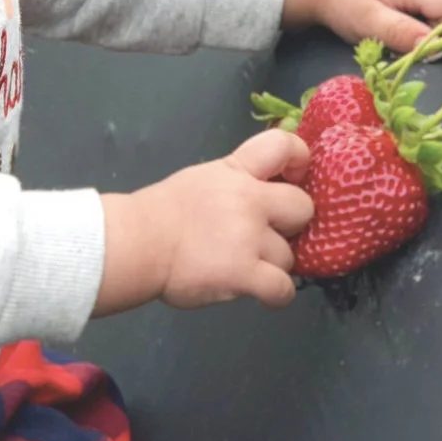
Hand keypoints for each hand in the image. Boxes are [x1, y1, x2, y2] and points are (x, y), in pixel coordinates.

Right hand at [95, 129, 315, 314]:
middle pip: (303, 207)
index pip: (284, 145)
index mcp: (238, 171)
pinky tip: (264, 293)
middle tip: (268, 235)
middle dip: (291, 224)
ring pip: (289, 255)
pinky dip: (277, 295)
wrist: (139, 244)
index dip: (299, 160)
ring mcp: (249, 238)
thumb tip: (266, 189)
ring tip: (247, 267)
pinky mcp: (244, 274)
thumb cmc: (164, 213)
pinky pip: (283, 289)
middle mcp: (249, 200)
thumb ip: (238, 180)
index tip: (293, 179)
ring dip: (274, 264)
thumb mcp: (204, 179)